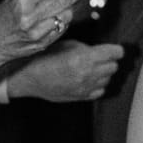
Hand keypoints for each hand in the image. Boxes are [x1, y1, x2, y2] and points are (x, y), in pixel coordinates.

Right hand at [0, 0, 90, 62]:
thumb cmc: (3, 17)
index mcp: (23, 2)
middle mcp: (30, 17)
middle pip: (63, 0)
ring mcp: (37, 32)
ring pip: (66, 15)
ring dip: (72, 6)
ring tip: (70, 1)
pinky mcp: (43, 44)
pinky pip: (62, 28)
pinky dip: (64, 20)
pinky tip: (61, 15)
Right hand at [10, 40, 124, 101]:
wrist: (27, 78)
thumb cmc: (44, 58)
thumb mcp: (66, 45)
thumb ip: (86, 48)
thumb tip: (99, 51)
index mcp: (85, 58)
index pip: (116, 53)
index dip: (116, 49)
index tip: (114, 49)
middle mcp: (88, 74)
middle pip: (114, 66)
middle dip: (109, 60)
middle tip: (100, 57)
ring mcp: (85, 87)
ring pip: (108, 79)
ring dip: (103, 73)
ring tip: (91, 68)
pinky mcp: (81, 97)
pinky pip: (100, 91)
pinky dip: (98, 85)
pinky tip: (88, 79)